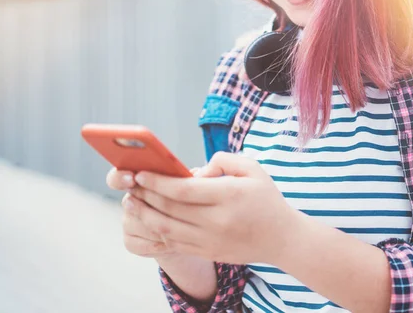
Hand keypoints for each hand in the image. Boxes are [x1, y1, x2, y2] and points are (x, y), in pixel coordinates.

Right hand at [106, 168, 198, 258]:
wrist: (188, 230)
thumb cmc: (189, 201)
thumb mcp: (192, 186)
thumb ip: (190, 177)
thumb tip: (195, 173)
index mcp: (140, 181)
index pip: (118, 176)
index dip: (121, 177)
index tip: (132, 178)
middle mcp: (130, 199)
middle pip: (131, 203)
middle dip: (150, 208)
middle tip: (168, 213)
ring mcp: (128, 221)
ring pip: (137, 225)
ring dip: (158, 228)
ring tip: (180, 230)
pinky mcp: (130, 241)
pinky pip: (138, 244)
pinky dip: (157, 244)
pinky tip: (172, 243)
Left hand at [127, 152, 299, 264]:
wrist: (282, 238)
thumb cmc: (267, 199)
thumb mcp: (253, 169)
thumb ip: (224, 160)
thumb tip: (197, 169)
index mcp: (229, 195)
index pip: (184, 190)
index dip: (157, 182)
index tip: (141, 173)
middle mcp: (217, 220)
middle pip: (170, 209)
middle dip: (145, 195)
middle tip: (129, 184)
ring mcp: (211, 240)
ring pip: (167, 229)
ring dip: (145, 215)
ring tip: (131, 203)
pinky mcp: (208, 252)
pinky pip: (175, 243)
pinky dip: (157, 231)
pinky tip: (149, 219)